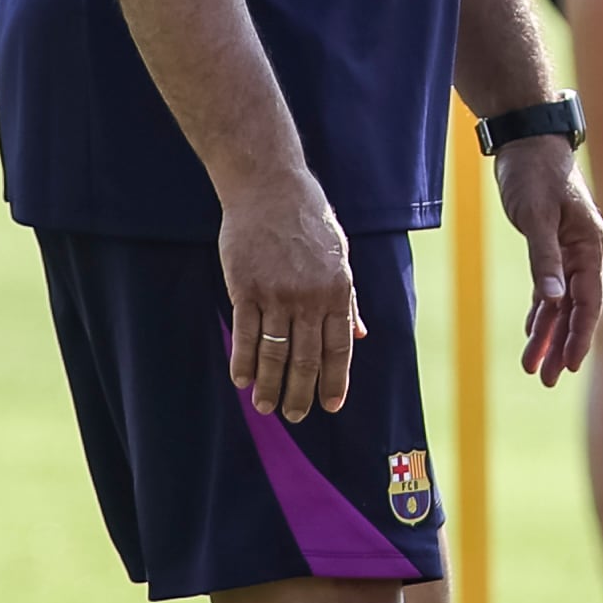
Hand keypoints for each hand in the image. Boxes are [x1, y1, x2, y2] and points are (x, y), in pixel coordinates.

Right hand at [219, 170, 359, 419]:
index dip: (335, 382)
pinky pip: (246, 334)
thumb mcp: (341, 255)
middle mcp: (310, 298)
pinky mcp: (245, 288)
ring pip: (274, 353)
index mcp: (338, 290)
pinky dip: (243, 361)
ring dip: (270, 386)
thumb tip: (360, 335)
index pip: (339, 349)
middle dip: (301, 393)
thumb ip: (349, 299)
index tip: (330, 406)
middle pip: (306, 359)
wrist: (269, 186)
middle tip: (295, 416)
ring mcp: (276, 294)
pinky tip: (242, 380)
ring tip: (266, 407)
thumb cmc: (308, 219)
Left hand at [493, 134, 602, 382]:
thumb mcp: (535, 215)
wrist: (526, 140)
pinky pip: (548, 288)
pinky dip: (541, 311)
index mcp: (588, 245)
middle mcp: (582, 252)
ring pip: (559, 302)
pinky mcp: (549, 246)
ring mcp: (567, 250)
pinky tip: (532, 333)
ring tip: (531, 367)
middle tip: (544, 378)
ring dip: (547, 334)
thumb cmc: (533, 172)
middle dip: (561, 344)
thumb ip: (544, 259)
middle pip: (575, 308)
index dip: (580, 334)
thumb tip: (553, 302)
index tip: (568, 365)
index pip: (588, 299)